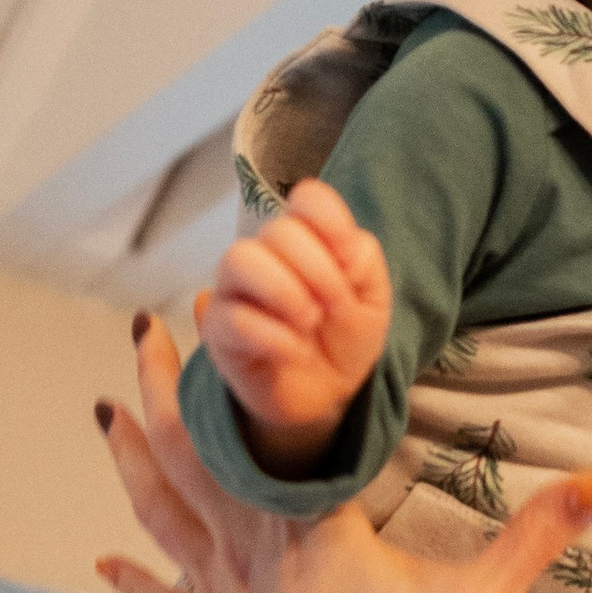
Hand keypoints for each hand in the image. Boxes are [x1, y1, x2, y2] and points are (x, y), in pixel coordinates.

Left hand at [97, 318, 591, 592]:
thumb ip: (532, 539)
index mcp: (307, 521)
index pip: (262, 424)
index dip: (234, 364)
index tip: (210, 306)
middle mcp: (247, 543)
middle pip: (189, 450)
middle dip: (163, 386)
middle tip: (146, 333)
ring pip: (160, 508)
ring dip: (131, 457)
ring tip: (109, 412)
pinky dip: (131, 576)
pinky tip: (106, 558)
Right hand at [200, 177, 392, 445]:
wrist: (328, 395)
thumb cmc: (344, 338)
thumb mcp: (373, 298)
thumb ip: (364, 260)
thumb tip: (343, 247)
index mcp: (305, 238)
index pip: (307, 197)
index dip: (330, 219)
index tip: (348, 258)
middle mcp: (264, 254)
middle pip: (277, 230)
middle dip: (317, 270)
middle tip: (334, 306)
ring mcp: (235, 290)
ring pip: (240, 259)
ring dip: (285, 290)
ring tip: (309, 322)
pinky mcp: (218, 331)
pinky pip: (233, 318)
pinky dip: (275, 336)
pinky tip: (297, 351)